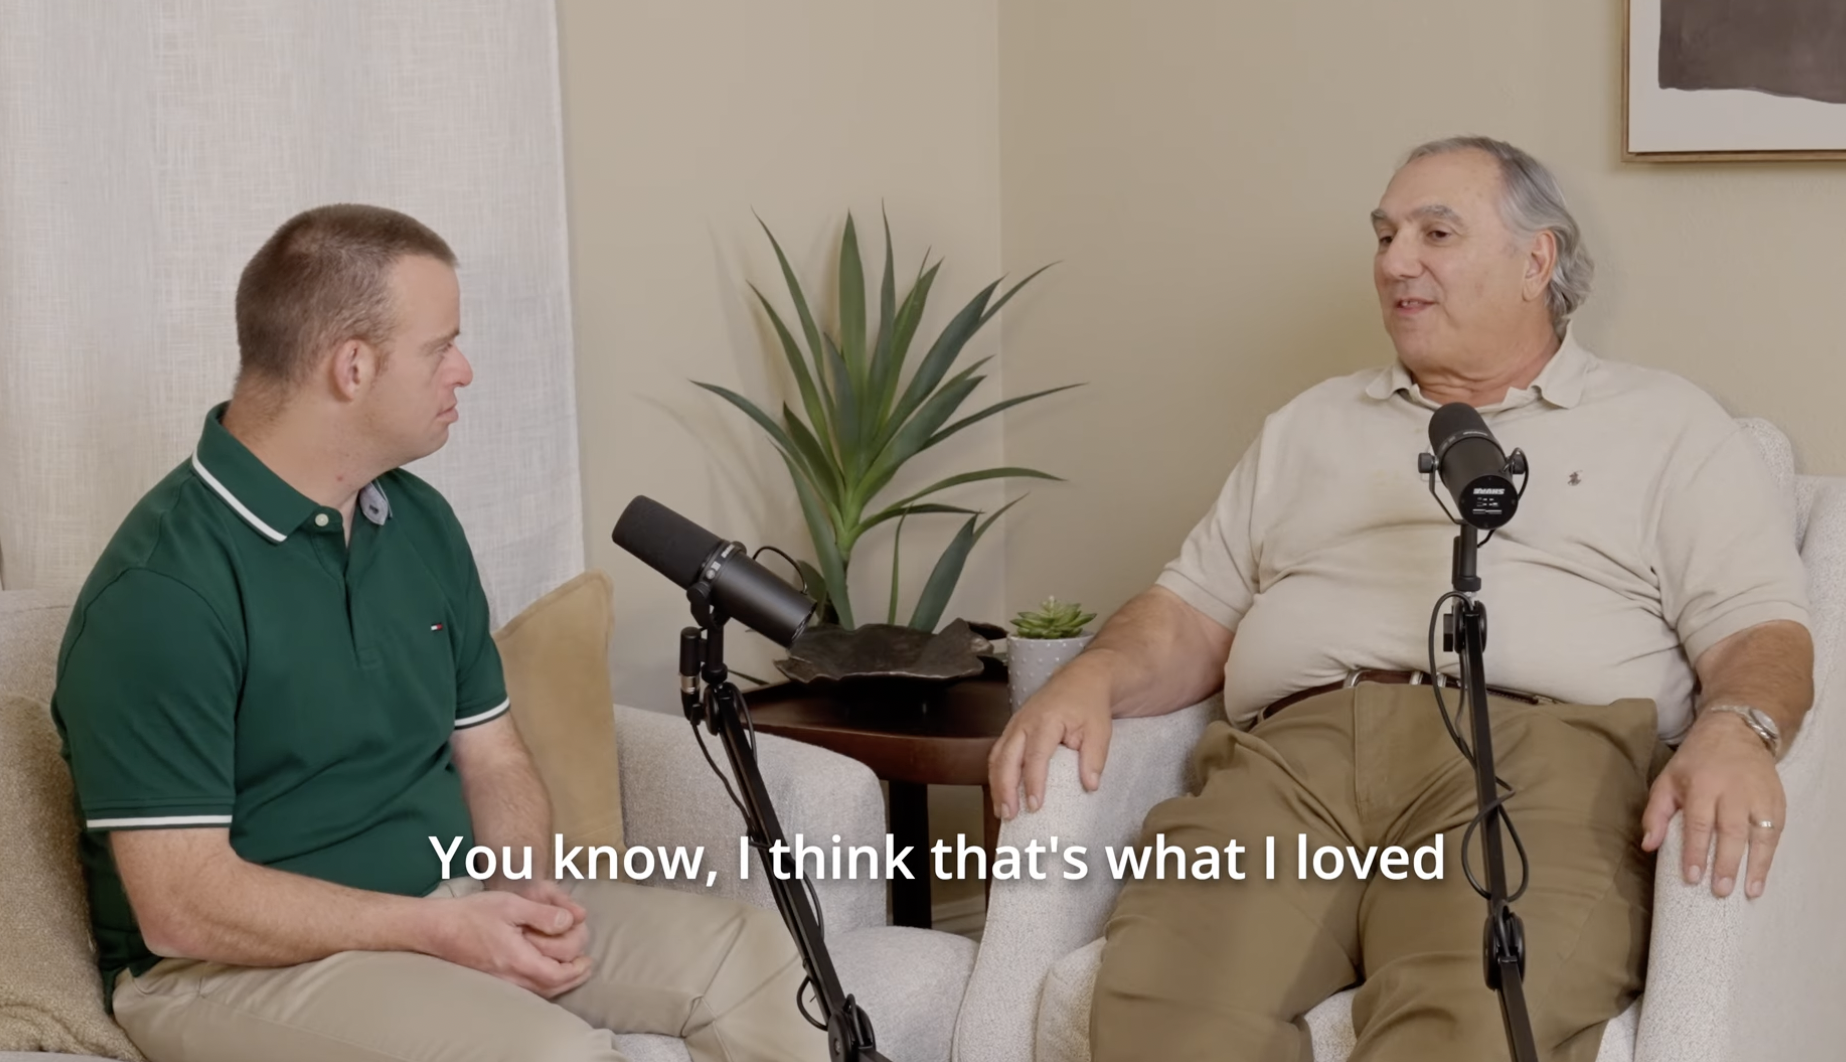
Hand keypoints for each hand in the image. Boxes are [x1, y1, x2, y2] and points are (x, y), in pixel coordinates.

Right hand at [427, 889, 593, 996]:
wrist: (437, 928)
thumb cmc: (472, 914)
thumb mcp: (511, 905)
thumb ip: (542, 914)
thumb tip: (569, 921)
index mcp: (517, 959)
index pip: (556, 975)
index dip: (577, 969)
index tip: (586, 957)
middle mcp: (510, 977)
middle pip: (551, 988)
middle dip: (573, 976)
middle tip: (584, 962)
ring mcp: (500, 982)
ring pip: (539, 992)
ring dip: (560, 982)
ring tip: (572, 968)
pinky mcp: (494, 981)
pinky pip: (526, 990)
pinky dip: (543, 984)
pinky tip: (546, 972)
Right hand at [988, 663, 1113, 819]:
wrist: (1081, 679)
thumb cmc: (1089, 704)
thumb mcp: (1100, 729)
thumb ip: (1095, 758)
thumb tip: (1090, 786)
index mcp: (1047, 720)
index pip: (1035, 755)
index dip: (1033, 782)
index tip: (1035, 805)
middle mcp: (1024, 722)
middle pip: (1006, 758)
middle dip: (1005, 788)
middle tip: (1009, 815)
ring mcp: (1015, 724)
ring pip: (997, 757)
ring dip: (997, 785)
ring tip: (1002, 812)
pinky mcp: (1012, 729)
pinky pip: (998, 754)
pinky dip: (996, 776)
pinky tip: (1001, 794)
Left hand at [1641, 712, 1784, 899]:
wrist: (1736, 731)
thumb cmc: (1696, 762)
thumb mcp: (1667, 779)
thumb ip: (1655, 813)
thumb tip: (1648, 846)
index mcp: (1702, 784)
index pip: (1698, 822)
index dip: (1695, 851)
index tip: (1692, 877)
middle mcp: (1733, 790)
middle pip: (1730, 830)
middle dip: (1726, 863)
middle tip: (1720, 891)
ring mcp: (1759, 795)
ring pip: (1760, 833)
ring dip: (1755, 864)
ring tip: (1749, 891)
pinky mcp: (1777, 800)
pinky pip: (1776, 831)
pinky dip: (1770, 854)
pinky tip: (1762, 875)